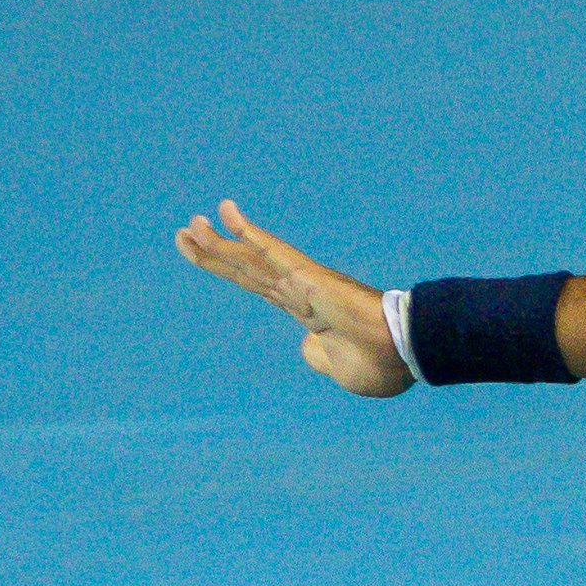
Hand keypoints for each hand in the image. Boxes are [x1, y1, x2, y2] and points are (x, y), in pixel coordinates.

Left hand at [173, 201, 411, 397]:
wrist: (402, 355)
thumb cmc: (380, 364)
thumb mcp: (340, 371)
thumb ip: (320, 359)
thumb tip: (307, 348)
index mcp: (304, 310)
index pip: (256, 283)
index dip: (226, 267)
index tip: (200, 251)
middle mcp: (298, 291)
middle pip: (245, 267)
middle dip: (212, 251)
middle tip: (183, 232)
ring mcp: (301, 282)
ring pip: (250, 258)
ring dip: (218, 242)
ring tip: (190, 225)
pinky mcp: (307, 277)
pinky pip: (271, 252)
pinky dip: (248, 233)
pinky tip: (225, 214)